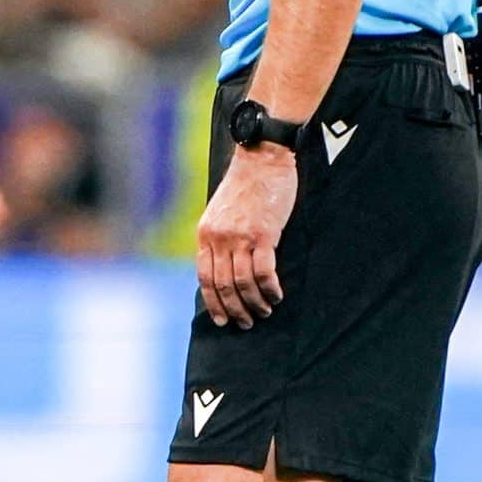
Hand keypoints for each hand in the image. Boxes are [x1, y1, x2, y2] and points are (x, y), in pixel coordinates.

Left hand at [196, 142, 294, 327]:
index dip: (213, 303)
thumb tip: (224, 266)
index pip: (205, 279)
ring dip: (254, 303)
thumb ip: (219, 238)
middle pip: (223, 286)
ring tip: (264, 312)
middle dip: (234, 309)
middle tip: (245, 323)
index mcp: (205, 236)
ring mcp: (240, 238)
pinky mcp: (263, 234)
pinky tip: (276, 296)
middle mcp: (219, 240)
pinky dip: (269, 289)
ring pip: (243, 283)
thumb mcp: (221, 213)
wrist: (262, 158)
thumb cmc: (246, 186)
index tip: (222, 319)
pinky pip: (264, 272)